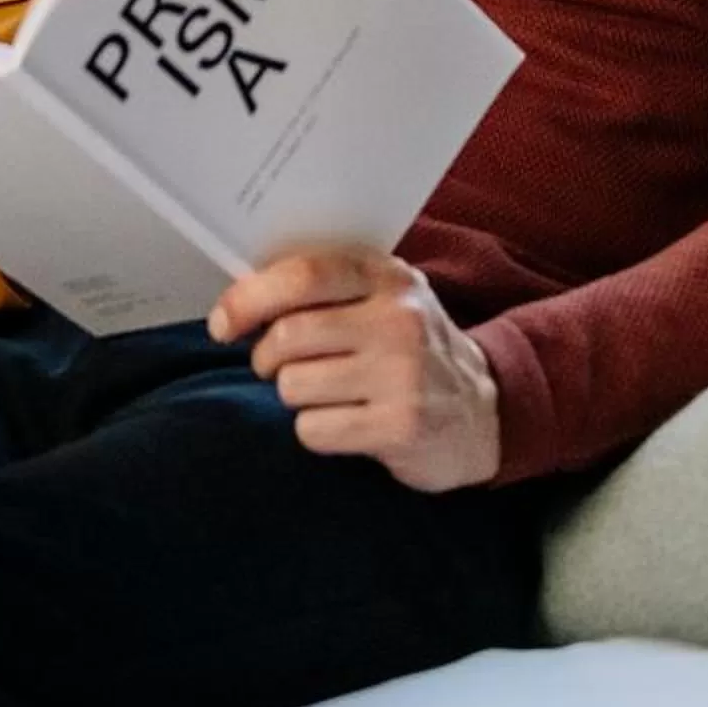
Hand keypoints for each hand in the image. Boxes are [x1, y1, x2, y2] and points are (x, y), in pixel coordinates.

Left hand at [211, 247, 499, 491]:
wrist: (483, 411)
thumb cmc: (411, 350)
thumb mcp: (384, 299)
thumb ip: (326, 289)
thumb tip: (239, 299)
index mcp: (387, 277)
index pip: (304, 275)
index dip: (249, 298)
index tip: (224, 323)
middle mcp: (398, 320)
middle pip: (287, 336)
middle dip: (267, 358)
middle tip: (280, 366)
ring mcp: (402, 375)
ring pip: (293, 386)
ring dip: (297, 396)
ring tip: (330, 394)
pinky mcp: (399, 427)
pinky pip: (313, 430)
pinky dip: (317, 431)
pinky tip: (349, 423)